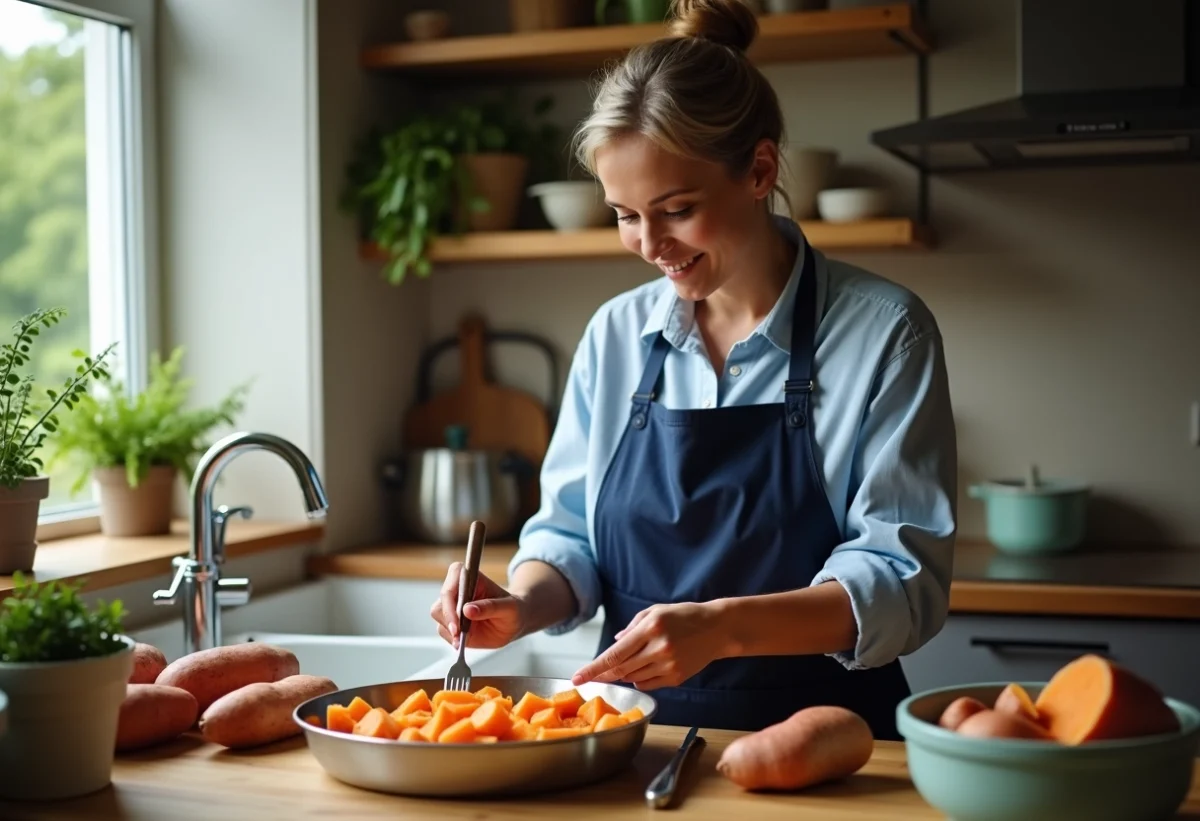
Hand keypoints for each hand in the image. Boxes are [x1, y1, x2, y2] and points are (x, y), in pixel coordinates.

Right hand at [429, 562, 525, 649]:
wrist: (513, 622)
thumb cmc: (514, 609)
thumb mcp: (509, 608)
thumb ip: (490, 607)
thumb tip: (468, 610)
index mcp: (468, 576)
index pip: (450, 588)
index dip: (450, 606)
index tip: (457, 624)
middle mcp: (456, 589)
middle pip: (440, 605)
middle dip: (449, 622)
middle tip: (460, 636)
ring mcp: (452, 606)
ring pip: (439, 619)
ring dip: (451, 632)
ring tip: (466, 638)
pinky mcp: (451, 621)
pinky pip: (444, 631)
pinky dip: (452, 639)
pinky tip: (464, 641)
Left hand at [570, 602, 726, 689]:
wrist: (718, 629)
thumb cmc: (684, 616)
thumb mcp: (655, 611)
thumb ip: (632, 627)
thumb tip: (614, 643)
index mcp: (650, 629)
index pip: (614, 655)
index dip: (593, 668)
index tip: (577, 677)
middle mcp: (658, 649)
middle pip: (620, 670)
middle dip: (602, 674)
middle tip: (590, 676)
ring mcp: (668, 666)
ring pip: (633, 677)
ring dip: (623, 673)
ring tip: (632, 660)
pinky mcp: (676, 678)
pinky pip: (647, 684)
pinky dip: (639, 678)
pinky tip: (644, 666)